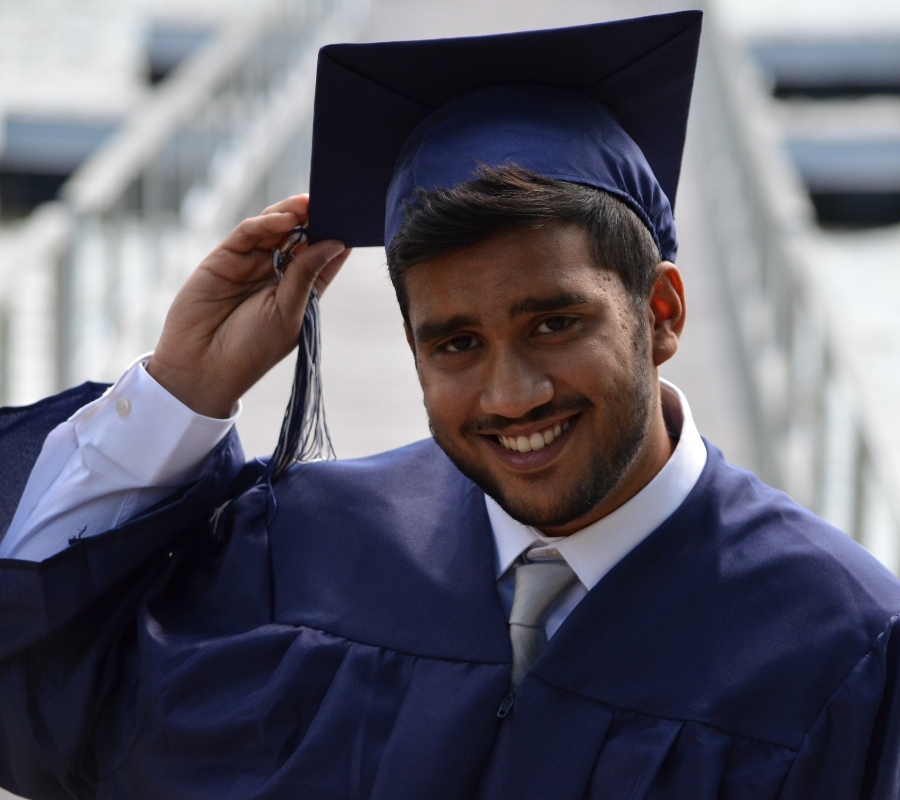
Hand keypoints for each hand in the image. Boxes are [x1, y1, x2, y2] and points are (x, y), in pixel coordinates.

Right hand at [147, 195, 349, 417]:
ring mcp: (250, 264)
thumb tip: (335, 243)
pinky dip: (266, 223)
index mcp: (300, 292)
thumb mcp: (288, 313)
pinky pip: (248, 233)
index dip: (338, 238)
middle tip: (331, 199)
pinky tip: (285, 219)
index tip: (354, 218)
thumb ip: (307, 275)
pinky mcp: (224, 258)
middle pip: (300, 237)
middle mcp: (277, 275)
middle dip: (315, 218)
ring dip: (292, 214)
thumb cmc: (252, 349)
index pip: (324, 258)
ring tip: (309, 203)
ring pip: (274, 229)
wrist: (202, 367)